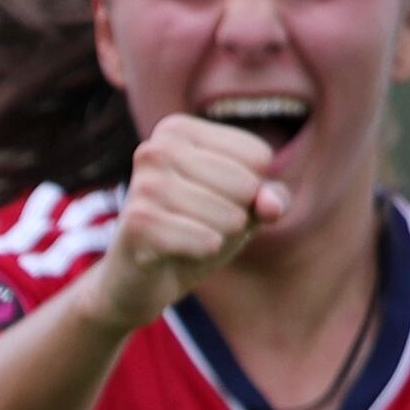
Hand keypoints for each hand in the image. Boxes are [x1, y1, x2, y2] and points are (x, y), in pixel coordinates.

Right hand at [86, 114, 289, 330]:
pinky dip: (206, 251)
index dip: (253, 189)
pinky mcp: (138, 223)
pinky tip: (184, 253)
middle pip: (245, 183)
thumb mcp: (239, 206)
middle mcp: (155, 149)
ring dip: (223, 236)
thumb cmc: (191, 230)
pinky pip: (206, 240)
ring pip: (227, 214)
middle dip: (239, 214)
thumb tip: (272, 205)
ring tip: (194, 238)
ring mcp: (143, 185)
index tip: (216, 198)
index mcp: (177, 131)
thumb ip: (270, 198)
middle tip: (205, 224)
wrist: (137, 278)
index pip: (257, 156)